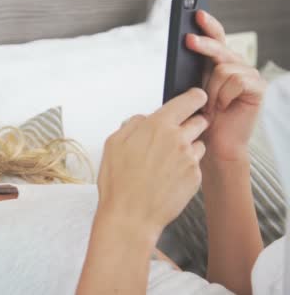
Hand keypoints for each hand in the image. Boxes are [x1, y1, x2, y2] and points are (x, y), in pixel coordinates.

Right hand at [96, 87, 209, 231]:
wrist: (131, 216)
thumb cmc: (119, 183)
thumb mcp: (113, 144)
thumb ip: (132, 125)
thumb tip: (143, 119)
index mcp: (157, 126)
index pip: (189, 100)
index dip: (195, 97)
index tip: (196, 97)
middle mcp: (178, 139)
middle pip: (199, 121)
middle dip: (190, 124)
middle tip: (174, 136)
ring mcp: (189, 159)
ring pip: (199, 143)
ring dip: (189, 147)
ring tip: (167, 162)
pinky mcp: (195, 177)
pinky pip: (196, 165)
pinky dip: (186, 168)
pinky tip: (168, 177)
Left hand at [186, 10, 266, 161]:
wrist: (214, 143)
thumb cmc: (201, 117)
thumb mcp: (191, 88)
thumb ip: (193, 68)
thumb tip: (186, 44)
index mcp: (220, 63)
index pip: (216, 38)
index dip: (208, 25)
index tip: (196, 14)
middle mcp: (236, 65)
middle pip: (220, 47)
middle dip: (202, 44)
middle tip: (188, 40)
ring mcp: (249, 75)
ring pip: (224, 67)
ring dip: (212, 89)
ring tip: (211, 105)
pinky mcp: (257, 87)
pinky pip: (235, 80)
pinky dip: (223, 95)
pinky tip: (223, 107)